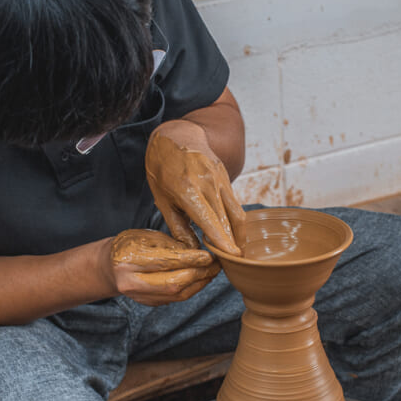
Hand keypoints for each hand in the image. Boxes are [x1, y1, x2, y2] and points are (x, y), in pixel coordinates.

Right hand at [109, 229, 218, 305]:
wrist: (108, 266)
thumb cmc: (130, 245)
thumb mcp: (146, 236)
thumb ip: (170, 245)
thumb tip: (199, 253)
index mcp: (129, 259)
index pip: (165, 262)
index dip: (191, 260)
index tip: (209, 256)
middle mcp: (131, 282)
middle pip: (173, 282)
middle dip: (199, 274)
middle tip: (216, 264)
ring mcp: (138, 296)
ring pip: (176, 294)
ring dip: (198, 284)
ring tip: (212, 272)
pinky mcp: (146, 303)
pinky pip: (174, 299)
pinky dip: (191, 289)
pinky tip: (200, 279)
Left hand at [145, 126, 244, 254]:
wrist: (175, 134)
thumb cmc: (162, 168)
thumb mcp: (161, 199)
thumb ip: (177, 226)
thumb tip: (192, 250)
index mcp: (188, 190)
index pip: (210, 222)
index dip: (222, 242)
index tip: (232, 258)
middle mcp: (208, 183)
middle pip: (228, 221)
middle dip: (233, 245)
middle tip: (232, 265)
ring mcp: (220, 178)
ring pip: (237, 213)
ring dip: (239, 235)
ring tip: (236, 253)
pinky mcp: (226, 176)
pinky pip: (234, 203)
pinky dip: (235, 221)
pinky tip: (232, 235)